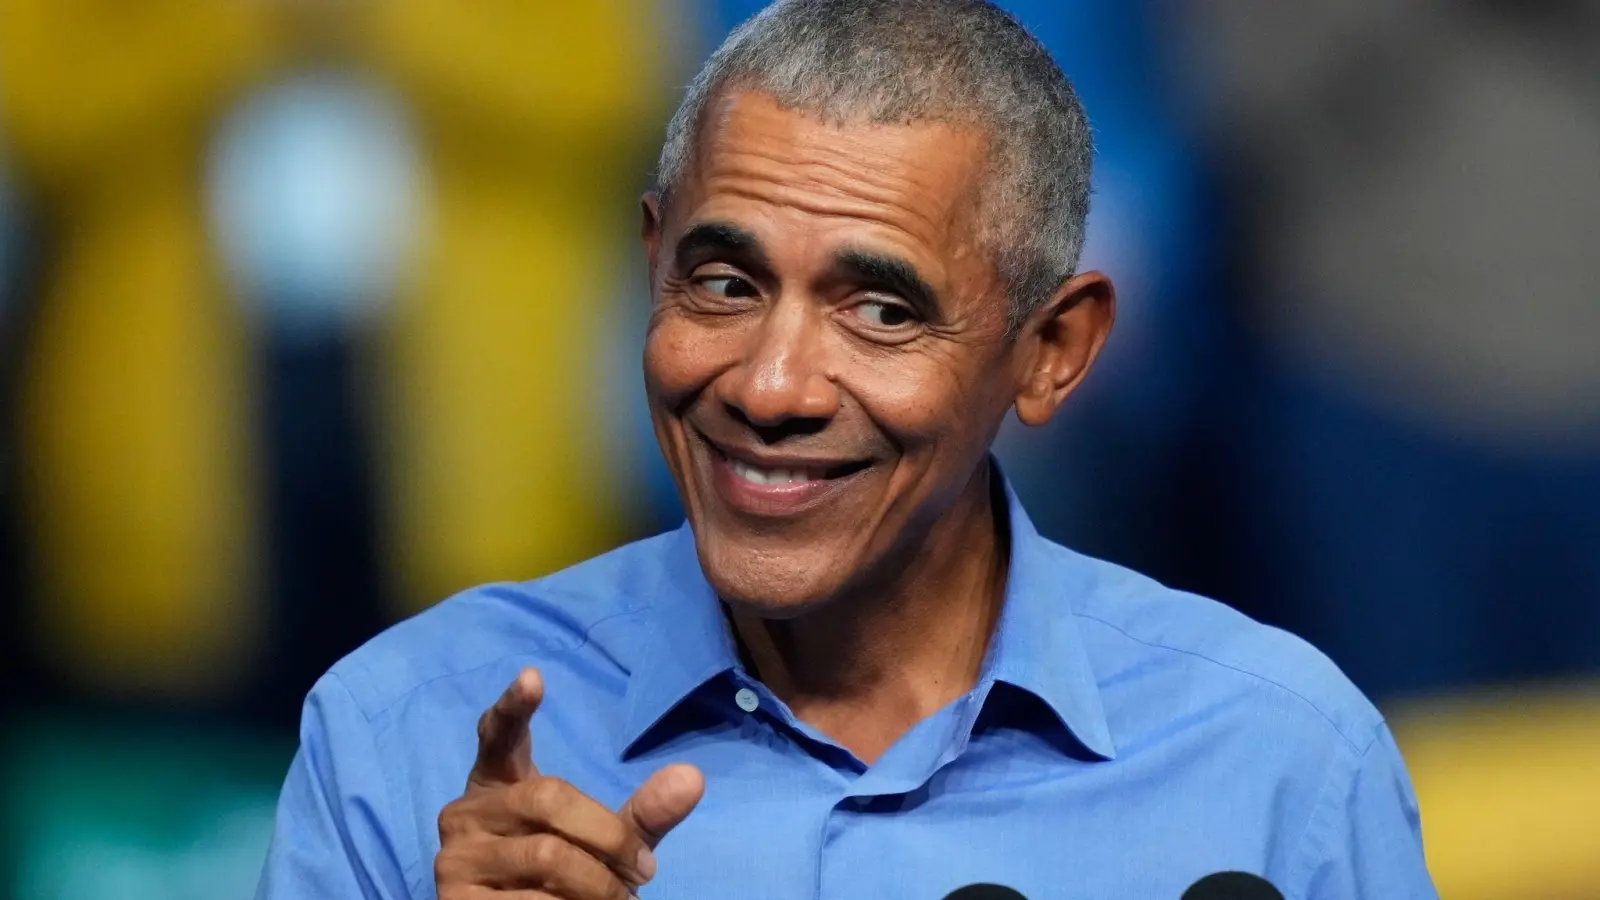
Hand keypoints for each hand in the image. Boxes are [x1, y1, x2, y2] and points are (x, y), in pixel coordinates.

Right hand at [435, 668, 705, 897]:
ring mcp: (456, 856)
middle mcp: (466, 812)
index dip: (513, 706)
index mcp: (496, 783)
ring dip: (599, 884)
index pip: (497, 734)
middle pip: (548, 797)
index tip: (533, 677)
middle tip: (644, 871)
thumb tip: (693, 778)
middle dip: (610, 836)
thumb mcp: (602, 841)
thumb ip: (641, 813)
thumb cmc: (562, 875)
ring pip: (546, 856)